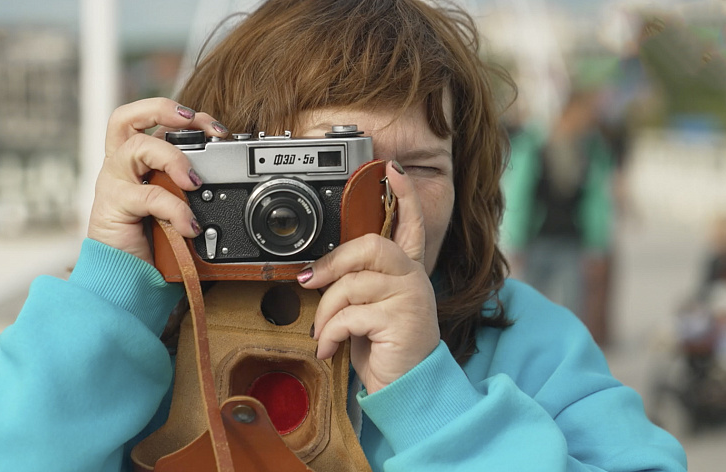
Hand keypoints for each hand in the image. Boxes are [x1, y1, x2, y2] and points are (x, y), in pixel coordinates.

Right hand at [87, 98, 227, 263]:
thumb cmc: (154, 240)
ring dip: (172, 157)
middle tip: (191, 120)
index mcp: (137, 161)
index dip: (181, 114)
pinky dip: (175, 208)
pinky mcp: (113, 206)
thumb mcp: (178, 207)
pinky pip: (148, 196)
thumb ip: (191, 189)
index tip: (217, 129)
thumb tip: (231, 180)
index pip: (150, 120)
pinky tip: (190, 226)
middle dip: (161, 109)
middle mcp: (121, 166)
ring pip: (136, 147)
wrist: (127, 277)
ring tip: (194, 182)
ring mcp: (113, 183)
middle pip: (125, 117)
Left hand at [299, 161, 440, 393]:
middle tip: (311, 280)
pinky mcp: (402, 319)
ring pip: (352, 285)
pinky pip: (350, 315)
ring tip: (323, 333)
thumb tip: (314, 272)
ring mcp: (411, 296)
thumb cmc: (383, 347)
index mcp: (406, 270)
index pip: (411, 223)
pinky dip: (330, 333)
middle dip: (333, 262)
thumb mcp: (366, 308)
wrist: (405, 388)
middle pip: (371, 244)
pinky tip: (331, 348)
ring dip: (326, 313)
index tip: (391, 170)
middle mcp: (413, 277)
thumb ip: (353, 283)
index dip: (403, 194)